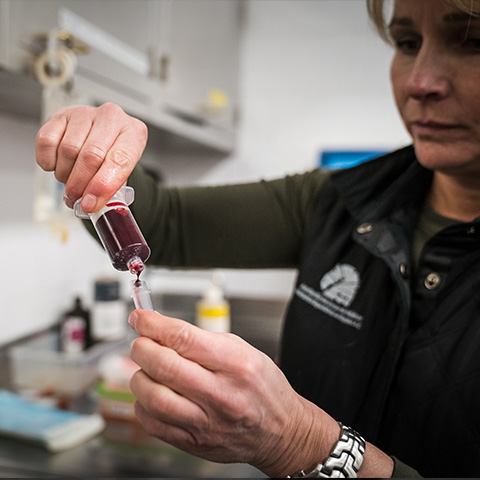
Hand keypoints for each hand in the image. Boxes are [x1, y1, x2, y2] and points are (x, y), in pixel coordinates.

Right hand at [35, 103, 147, 211]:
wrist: (103, 137)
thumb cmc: (113, 156)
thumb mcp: (121, 173)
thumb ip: (110, 190)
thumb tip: (90, 205)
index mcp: (133, 133)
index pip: (119, 160)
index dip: (103, 185)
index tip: (90, 204)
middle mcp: (111, 117)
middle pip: (91, 156)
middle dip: (80, 184)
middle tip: (76, 199)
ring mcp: (85, 113)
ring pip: (68, 150)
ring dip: (65, 174)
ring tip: (70, 180)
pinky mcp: (61, 115)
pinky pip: (47, 141)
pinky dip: (49, 162)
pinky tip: (58, 165)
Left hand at [128, 310, 339, 476]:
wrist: (281, 431)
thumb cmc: (264, 388)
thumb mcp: (244, 351)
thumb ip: (203, 340)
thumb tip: (163, 329)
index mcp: (236, 364)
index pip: (184, 338)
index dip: (154, 325)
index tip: (141, 318)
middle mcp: (220, 394)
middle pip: (163, 365)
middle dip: (142, 347)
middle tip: (141, 342)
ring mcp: (206, 421)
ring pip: (152, 396)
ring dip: (140, 376)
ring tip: (148, 370)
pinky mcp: (194, 443)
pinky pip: (153, 423)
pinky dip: (144, 404)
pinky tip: (152, 395)